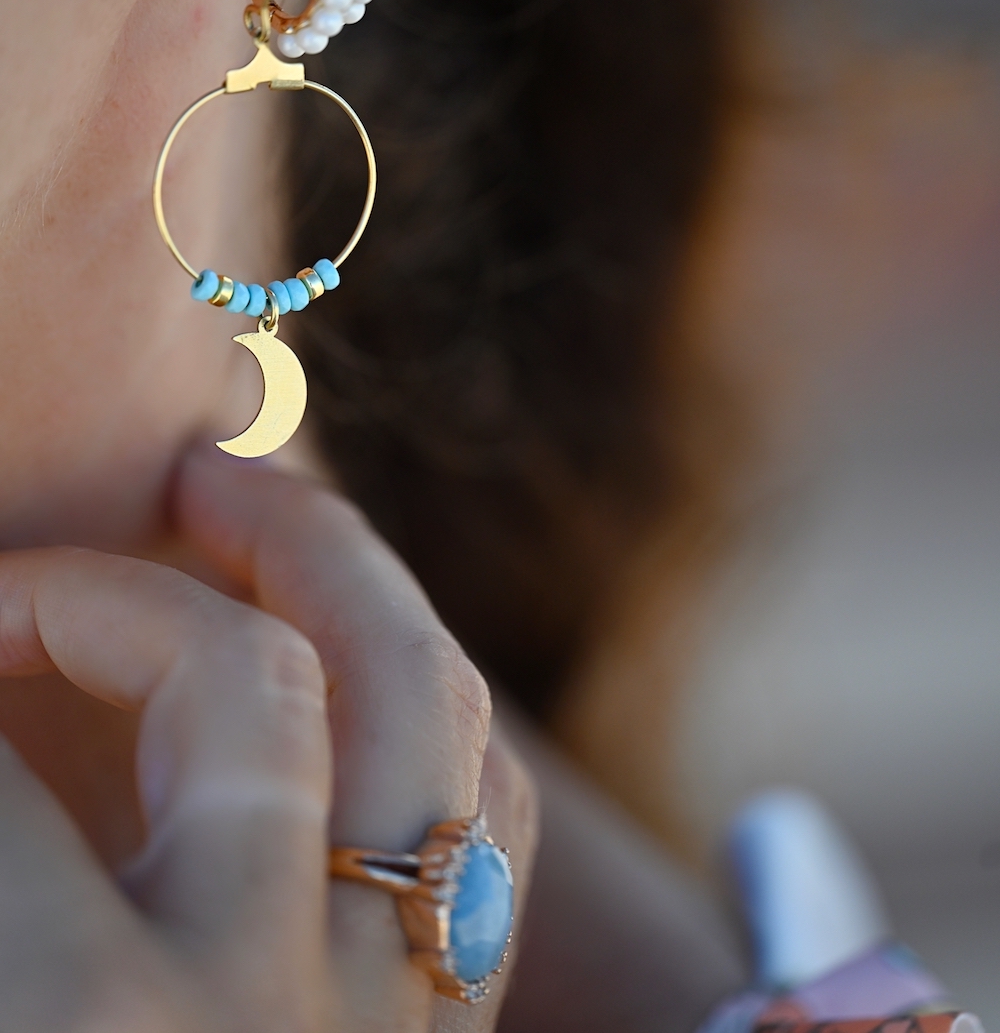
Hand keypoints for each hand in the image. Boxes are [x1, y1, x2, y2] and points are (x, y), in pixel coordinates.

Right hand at [0, 447, 535, 1032]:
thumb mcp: (4, 1016)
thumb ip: (2, 859)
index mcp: (94, 1027)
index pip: (7, 789)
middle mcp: (275, 1004)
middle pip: (258, 681)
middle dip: (142, 584)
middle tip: (52, 541)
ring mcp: (396, 1016)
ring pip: (429, 701)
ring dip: (341, 574)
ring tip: (252, 510)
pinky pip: (494, 802)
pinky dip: (430, 701)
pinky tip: (363, 659)